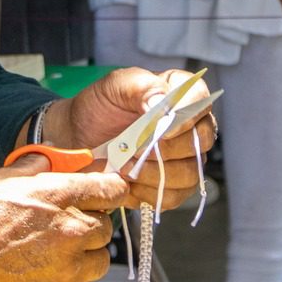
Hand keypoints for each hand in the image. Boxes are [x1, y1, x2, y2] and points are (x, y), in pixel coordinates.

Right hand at [0, 163, 123, 281]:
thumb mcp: (1, 180)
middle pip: (106, 227)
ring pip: (100, 262)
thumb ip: (37, 167)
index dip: (110, 190)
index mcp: (59, 196)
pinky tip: (50, 280)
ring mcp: (69, 269)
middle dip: (90, 226)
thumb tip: (58, 157)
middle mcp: (71, 232)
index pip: (112, 189)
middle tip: (63, 230)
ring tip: (53, 257)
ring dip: (84, 258)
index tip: (105, 195)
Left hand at [43, 69, 215, 210]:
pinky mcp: (172, 186)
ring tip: (125, 165)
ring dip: (155, 172)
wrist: (79, 138)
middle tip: (135, 148)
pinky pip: (174, 196)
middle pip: (201, 141)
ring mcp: (184, 158)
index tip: (163, 127)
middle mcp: (189, 126)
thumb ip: (141, 86)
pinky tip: (128, 182)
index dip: (187, 116)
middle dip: (166, 148)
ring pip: (190, 173)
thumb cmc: (100, 107)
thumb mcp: (115, 85)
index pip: (202, 100)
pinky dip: (149, 191)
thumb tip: (161, 104)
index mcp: (180, 93)